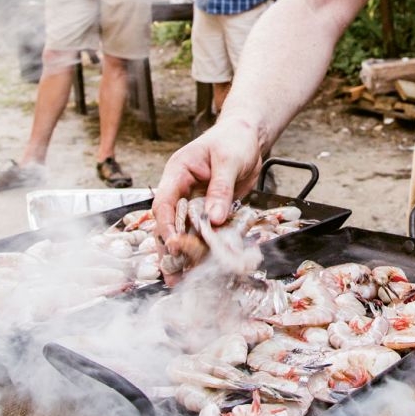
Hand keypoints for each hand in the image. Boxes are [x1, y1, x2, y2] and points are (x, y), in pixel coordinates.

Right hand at [152, 115, 263, 262]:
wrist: (250, 136)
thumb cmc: (235, 139)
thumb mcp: (229, 161)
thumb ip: (221, 188)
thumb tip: (213, 218)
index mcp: (178, 173)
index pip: (164, 202)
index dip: (166, 225)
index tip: (173, 245)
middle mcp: (182, 189)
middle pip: (169, 223)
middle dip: (169, 249)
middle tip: (172, 273)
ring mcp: (195, 201)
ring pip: (184, 231)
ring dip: (184, 254)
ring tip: (183, 278)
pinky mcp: (210, 210)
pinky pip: (204, 231)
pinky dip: (204, 248)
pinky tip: (204, 266)